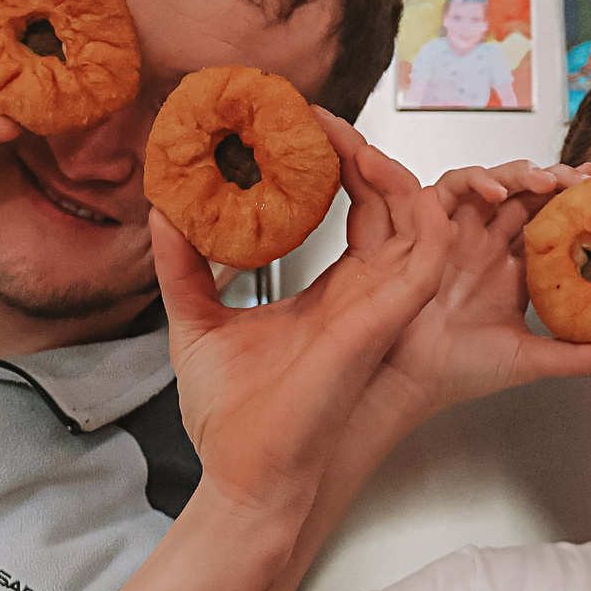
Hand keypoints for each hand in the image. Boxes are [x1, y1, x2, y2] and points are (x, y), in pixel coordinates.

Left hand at [152, 141, 449, 517]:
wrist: (243, 478)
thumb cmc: (230, 420)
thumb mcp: (195, 322)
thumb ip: (185, 266)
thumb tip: (163, 211)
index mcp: (333, 294)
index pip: (353, 209)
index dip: (335, 161)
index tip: (296, 121)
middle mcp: (364, 296)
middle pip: (388, 201)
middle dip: (360, 149)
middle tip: (314, 112)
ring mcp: (379, 309)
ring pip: (417, 218)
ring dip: (388, 168)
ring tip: (343, 133)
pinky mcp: (383, 324)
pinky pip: (426, 257)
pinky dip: (420, 214)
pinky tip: (390, 177)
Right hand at [322, 116, 590, 427]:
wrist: (412, 381)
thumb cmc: (461, 372)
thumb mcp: (532, 359)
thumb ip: (580, 354)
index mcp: (513, 271)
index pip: (549, 223)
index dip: (574, 204)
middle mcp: (487, 246)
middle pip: (525, 195)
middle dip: (553, 179)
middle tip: (581, 179)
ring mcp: (458, 234)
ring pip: (493, 184)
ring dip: (519, 173)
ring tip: (546, 181)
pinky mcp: (429, 228)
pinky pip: (451, 188)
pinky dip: (473, 181)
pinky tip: (497, 192)